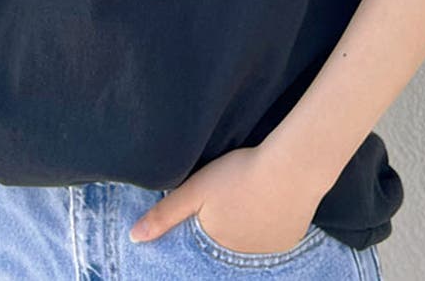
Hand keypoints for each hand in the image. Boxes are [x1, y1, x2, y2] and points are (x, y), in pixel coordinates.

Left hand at [128, 145, 323, 253]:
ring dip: (246, 227)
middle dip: (224, 228)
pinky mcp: (290, 240)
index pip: (202, 244)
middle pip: (226, 243)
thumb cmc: (239, 174)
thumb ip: (165, 214)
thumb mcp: (196, 189)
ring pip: (249, 241)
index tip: (208, 210)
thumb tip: (134, 238)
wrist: (291, 169)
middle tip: (231, 198)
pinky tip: (268, 202)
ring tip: (248, 198)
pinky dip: (268, 224)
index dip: (202, 228)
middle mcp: (242, 256)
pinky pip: (272, 237)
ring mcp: (268, 251)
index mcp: (216, 244)